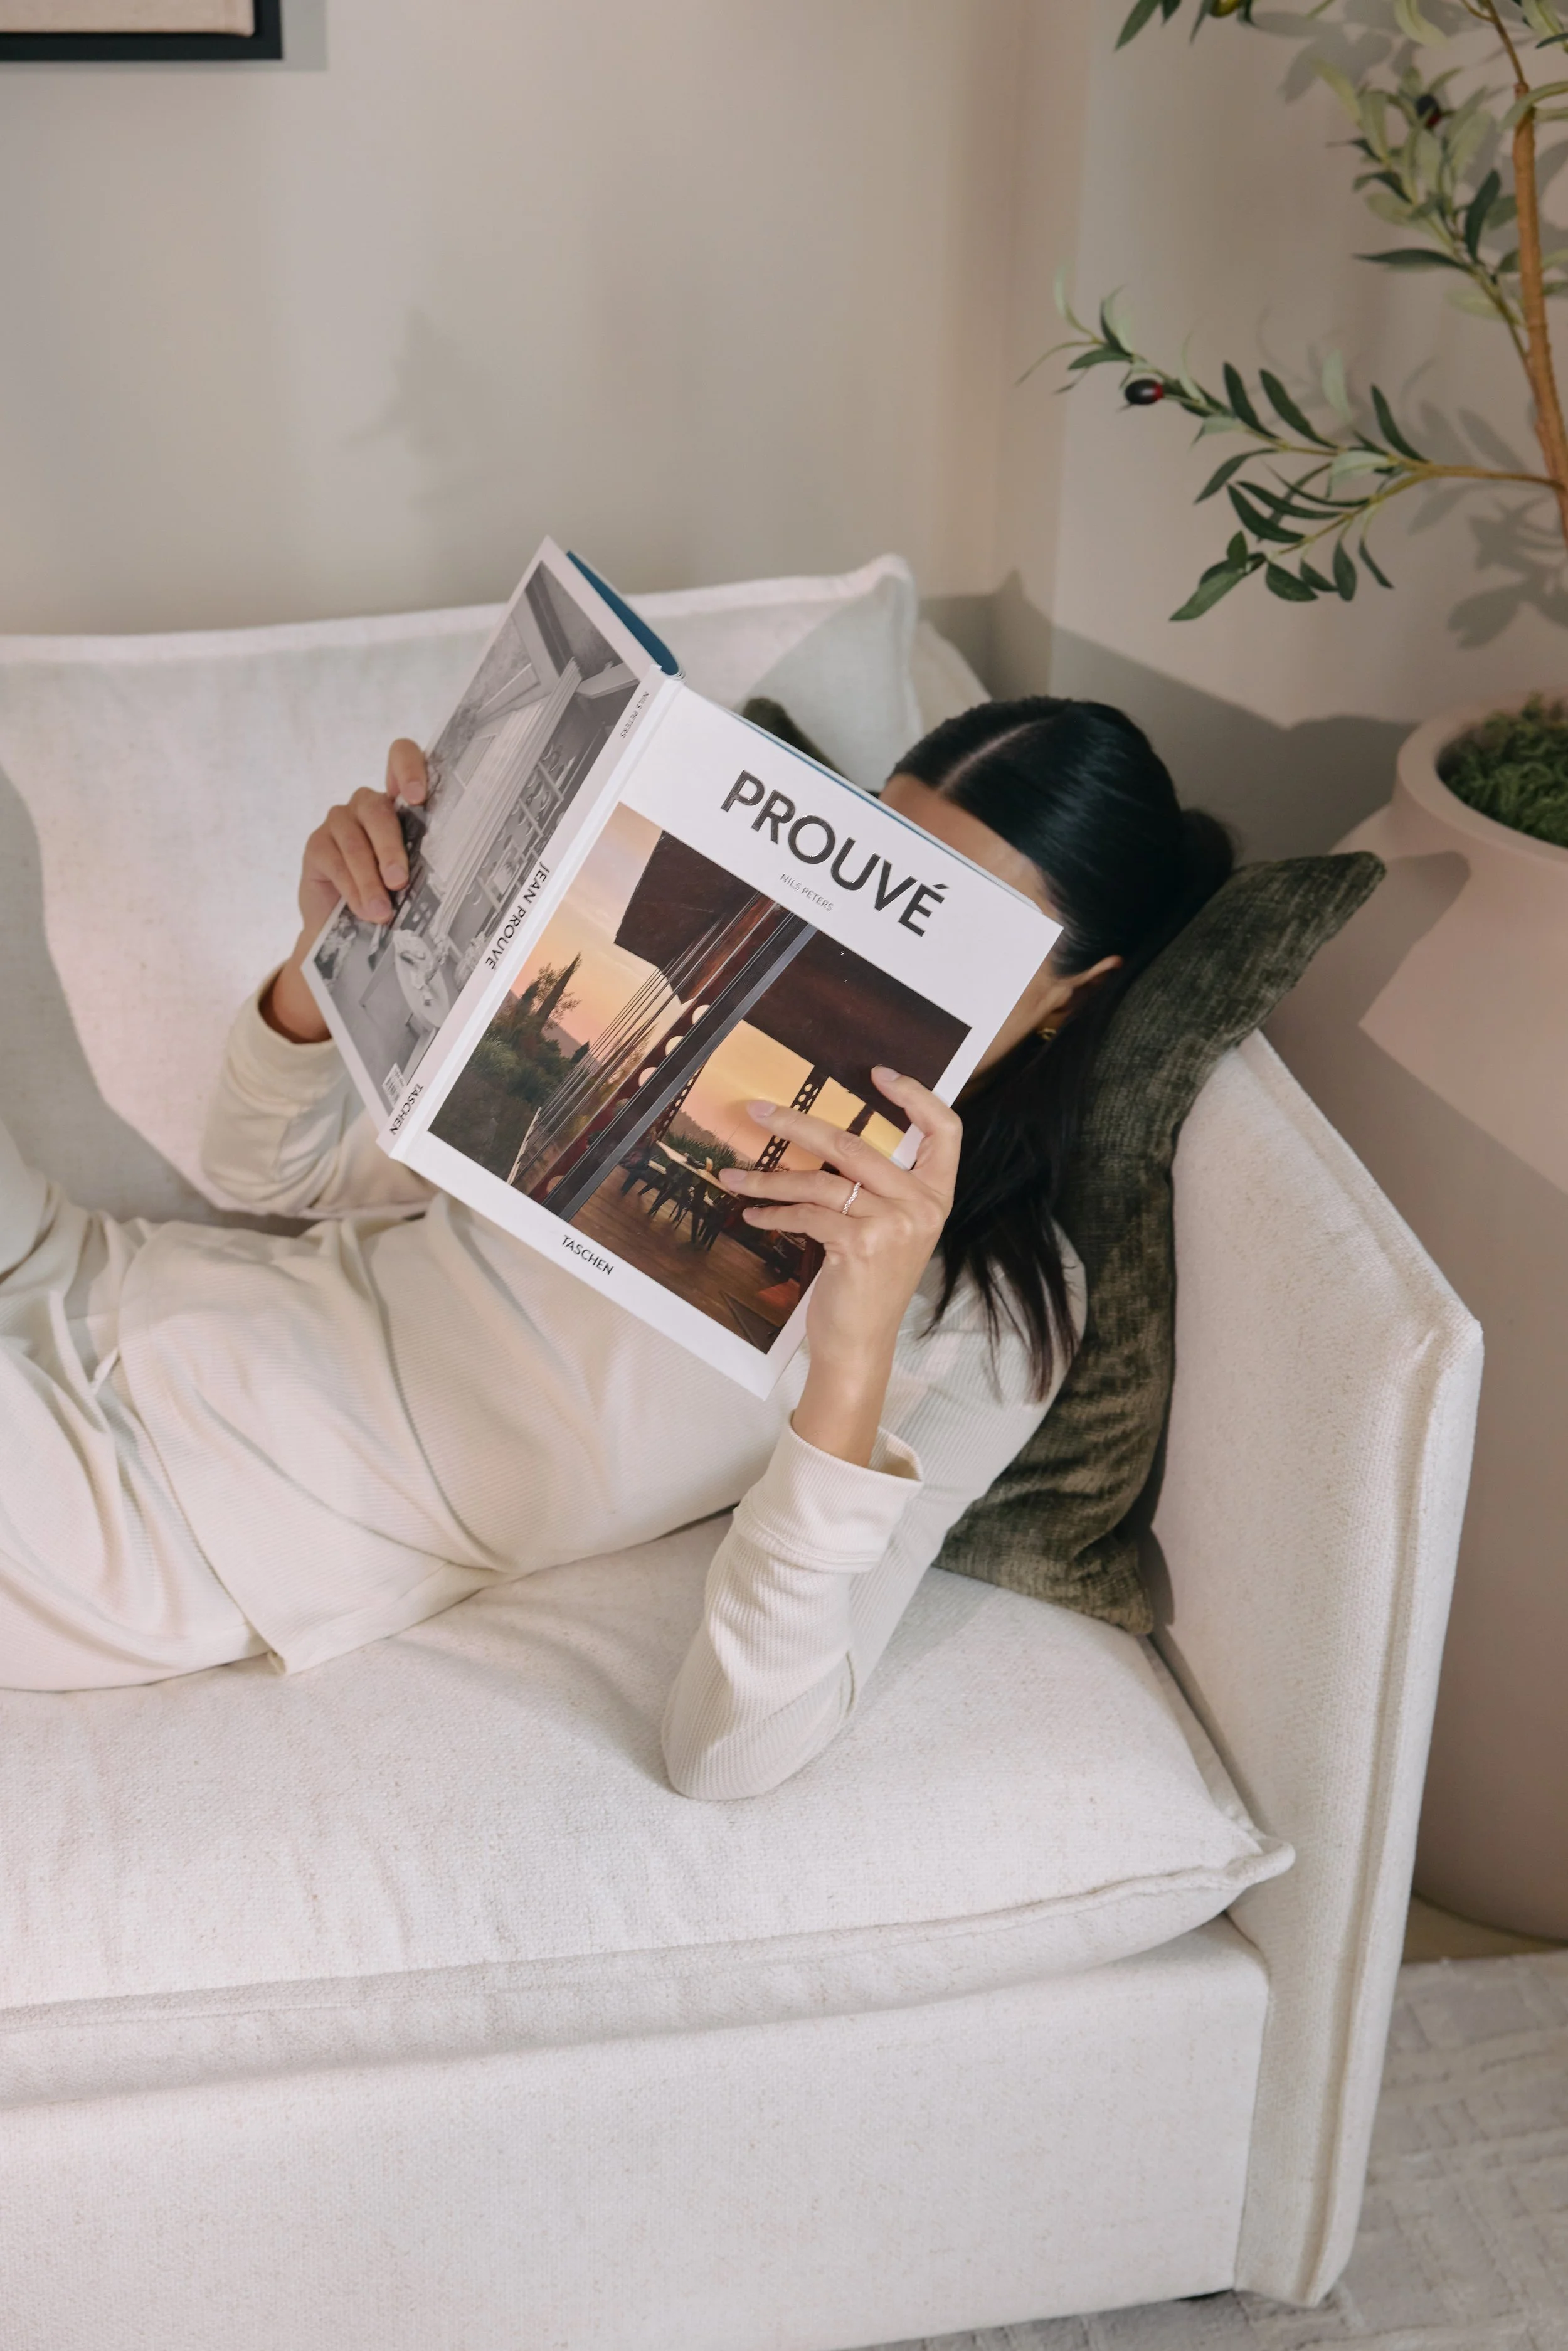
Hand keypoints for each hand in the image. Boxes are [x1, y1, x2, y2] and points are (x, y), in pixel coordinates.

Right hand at [263, 739, 428, 1043]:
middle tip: (400, 881)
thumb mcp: (417, 878)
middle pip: (377, 810)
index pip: (401, 758)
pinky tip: (362, 909)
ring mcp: (340, 821)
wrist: (351, 928)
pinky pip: (334, 859)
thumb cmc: (393, 896)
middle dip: (390, 848)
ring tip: (381, 911)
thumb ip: (429, 863)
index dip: (408, 768)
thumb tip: (459, 875)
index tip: (417, 797)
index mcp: (401, 804)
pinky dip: (351, 887)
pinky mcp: (317, 844)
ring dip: (370, 878)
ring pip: (354, 839)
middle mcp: (368, 805)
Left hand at [718, 1070, 960, 1466]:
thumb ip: (880, 1187)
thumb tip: (831, 1138)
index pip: (945, 1129)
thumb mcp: (890, 1229)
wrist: (860, 1344)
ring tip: (733, 1176)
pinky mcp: (860, 1245)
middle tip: (757, 1110)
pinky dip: (771, 1213)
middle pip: (856, 1144)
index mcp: (937, 1195)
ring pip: (820, 1179)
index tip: (876, 1073)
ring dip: (768, 1177)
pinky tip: (751, 1215)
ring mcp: (893, 1225)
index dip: (914, 1095)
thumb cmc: (869, 1283)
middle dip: (798, 1122)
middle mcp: (922, 1206)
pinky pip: (806, 1214)